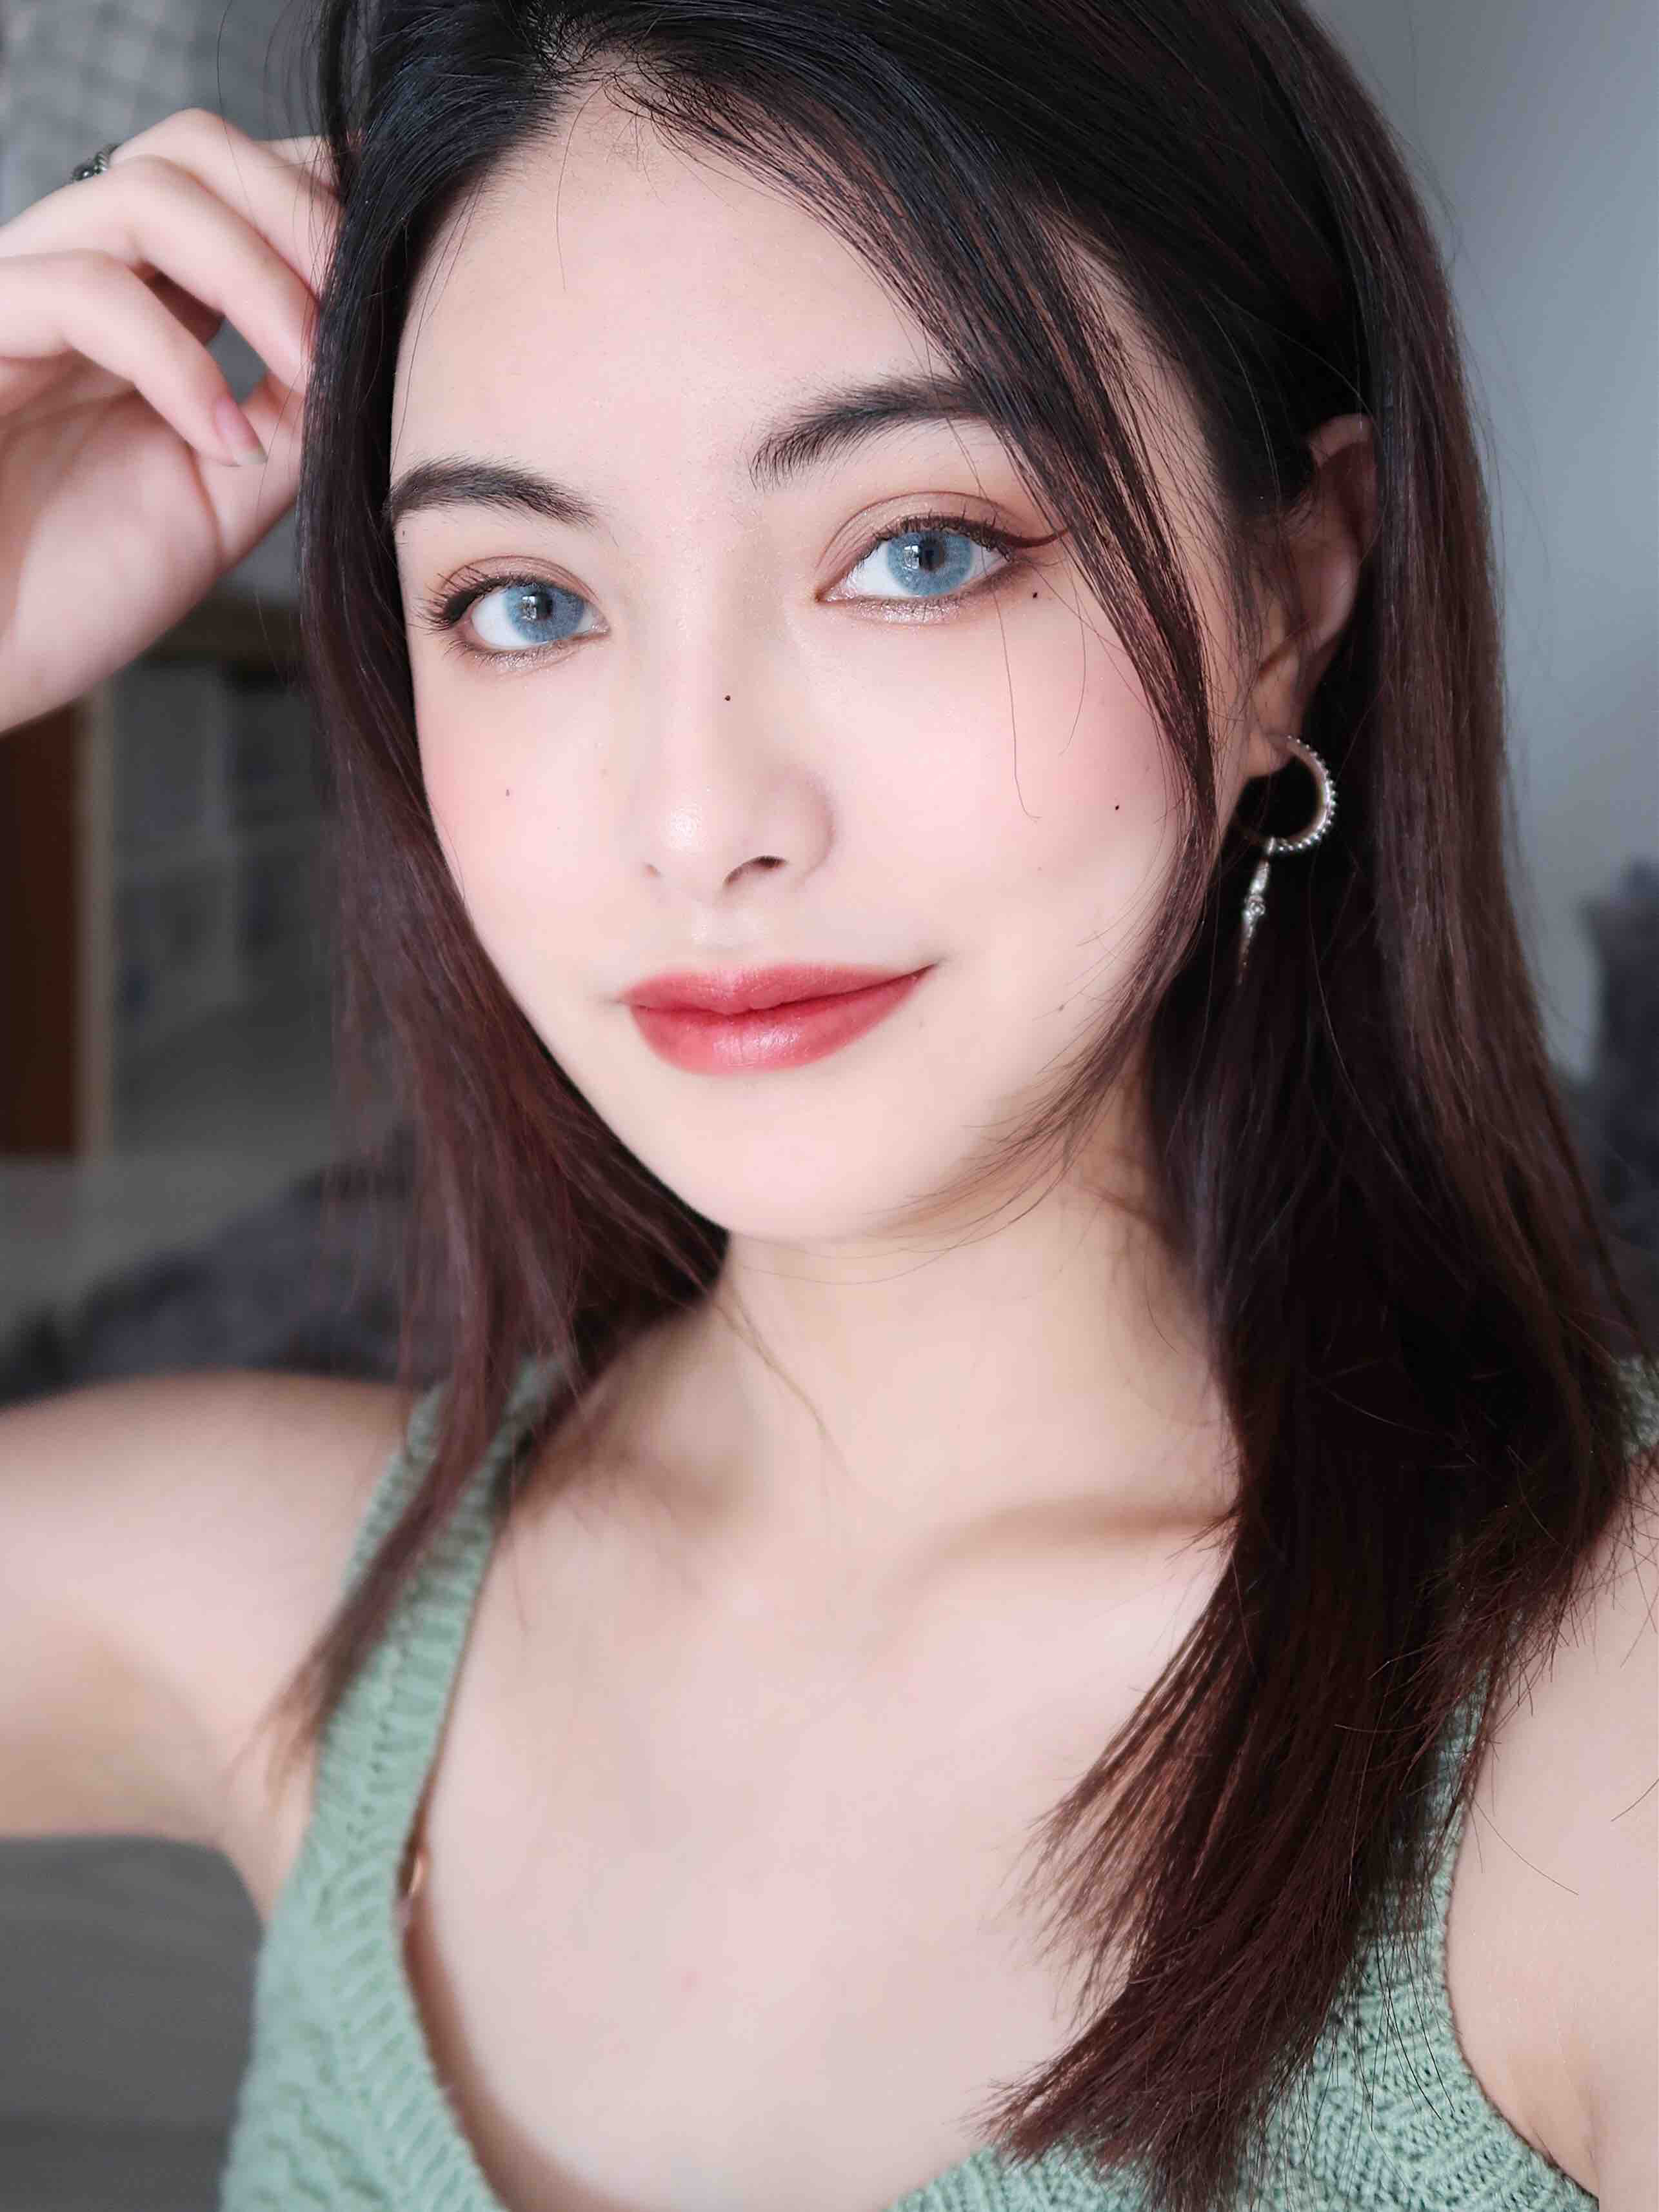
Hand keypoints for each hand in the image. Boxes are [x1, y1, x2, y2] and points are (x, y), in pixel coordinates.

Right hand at [0, 110, 340, 731]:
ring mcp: (20, 296)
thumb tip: (372, 345)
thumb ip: (293, 415)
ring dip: (257, 276)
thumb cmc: (73, 586)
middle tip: (356, 308)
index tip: (394, 265)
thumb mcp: (223, 497)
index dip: (320, 199)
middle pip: (192, 149)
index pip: (233, 182)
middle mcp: (77, 275)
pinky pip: (83, 291)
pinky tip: (222, 442)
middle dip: (298, 213)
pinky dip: (178, 360)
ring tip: (304, 373)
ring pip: (145, 194)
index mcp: (141, 304)